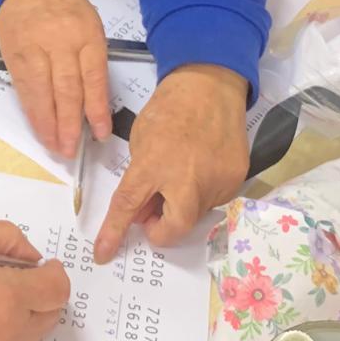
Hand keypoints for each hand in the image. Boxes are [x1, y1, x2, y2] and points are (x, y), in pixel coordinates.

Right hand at [0, 0, 112, 159]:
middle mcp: (61, 41)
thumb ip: (91, 59)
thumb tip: (93, 103)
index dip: (96, 109)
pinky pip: (25, 89)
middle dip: (70, 124)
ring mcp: (35, 48)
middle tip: (72, 150)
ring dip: (49, 124)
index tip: (99, 134)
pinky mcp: (15, 55)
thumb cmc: (63, 5)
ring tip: (55, 147)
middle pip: (67, 89)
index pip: (93, 77)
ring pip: (43, 93)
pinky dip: (32, 112)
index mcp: (87, 33)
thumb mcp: (88, 23)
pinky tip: (39, 128)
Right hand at [0, 221, 69, 340]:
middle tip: (11, 275)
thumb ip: (4, 237)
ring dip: (26, 312)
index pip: (57, 289)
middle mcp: (8, 333)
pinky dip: (9, 331)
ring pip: (33, 333)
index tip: (40, 264)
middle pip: (51, 313)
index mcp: (6, 297)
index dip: (54, 272)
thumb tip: (30, 257)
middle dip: (42, 291)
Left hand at [94, 64, 249, 261]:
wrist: (211, 87)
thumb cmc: (170, 108)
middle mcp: (187, 178)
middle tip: (152, 210)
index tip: (103, 253)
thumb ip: (140, 179)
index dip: (114, 233)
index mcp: (154, 164)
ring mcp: (216, 181)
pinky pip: (213, 200)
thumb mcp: (141, 141)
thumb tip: (142, 212)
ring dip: (181, 205)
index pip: (128, 207)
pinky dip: (201, 192)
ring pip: (194, 215)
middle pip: (174, 228)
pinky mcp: (236, 180)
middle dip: (161, 228)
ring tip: (180, 171)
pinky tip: (199, 165)